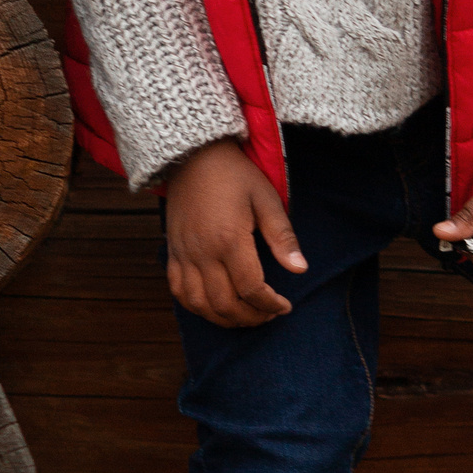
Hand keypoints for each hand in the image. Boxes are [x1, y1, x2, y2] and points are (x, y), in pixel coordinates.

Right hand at [163, 137, 306, 326]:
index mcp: (229, 240)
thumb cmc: (235, 174)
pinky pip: (178, 290)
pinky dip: (196, 306)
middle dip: (251, 317)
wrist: (193, 155)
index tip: (285, 306)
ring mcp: (184, 254)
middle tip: (269, 314)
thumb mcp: (266, 199)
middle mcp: (203, 252)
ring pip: (199, 304)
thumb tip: (300, 268)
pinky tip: (214, 305)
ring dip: (223, 318)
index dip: (270, 305)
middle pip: (225, 304)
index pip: (251, 289)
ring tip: (244, 315)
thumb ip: (282, 237)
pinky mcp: (173, 251)